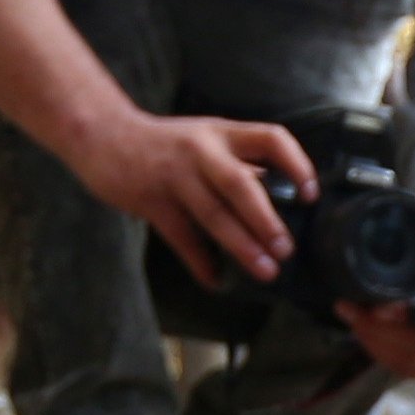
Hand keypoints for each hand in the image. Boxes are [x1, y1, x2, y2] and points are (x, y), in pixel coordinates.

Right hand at [69, 108, 309, 288]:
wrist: (103, 134)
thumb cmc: (164, 144)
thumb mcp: (205, 140)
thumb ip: (238, 165)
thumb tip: (280, 197)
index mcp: (223, 133)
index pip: (271, 138)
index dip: (296, 165)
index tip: (311, 195)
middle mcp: (202, 150)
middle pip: (242, 184)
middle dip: (267, 221)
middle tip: (286, 250)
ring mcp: (175, 174)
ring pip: (214, 214)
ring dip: (241, 246)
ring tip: (265, 270)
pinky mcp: (150, 199)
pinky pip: (181, 237)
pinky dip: (200, 262)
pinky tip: (216, 281)